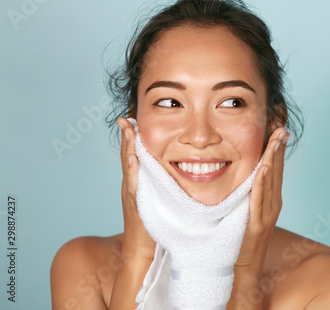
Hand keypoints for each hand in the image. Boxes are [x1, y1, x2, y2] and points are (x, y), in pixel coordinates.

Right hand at [116, 117, 155, 259]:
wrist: (143, 247)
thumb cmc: (151, 223)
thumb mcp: (154, 197)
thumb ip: (156, 182)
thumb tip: (168, 167)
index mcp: (137, 180)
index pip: (133, 154)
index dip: (132, 137)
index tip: (131, 118)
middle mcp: (131, 183)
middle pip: (127, 156)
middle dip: (127, 136)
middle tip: (126, 117)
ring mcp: (132, 192)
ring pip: (128, 166)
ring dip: (128, 148)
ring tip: (128, 129)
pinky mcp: (136, 202)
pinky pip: (133, 183)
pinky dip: (132, 170)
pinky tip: (133, 159)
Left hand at [235, 127, 289, 272]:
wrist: (243, 268)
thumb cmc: (243, 239)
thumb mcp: (250, 212)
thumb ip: (252, 195)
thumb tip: (247, 176)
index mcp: (272, 201)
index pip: (276, 171)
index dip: (278, 151)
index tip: (280, 132)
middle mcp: (273, 206)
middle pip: (277, 173)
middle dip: (279, 150)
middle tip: (282, 129)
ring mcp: (267, 215)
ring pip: (271, 183)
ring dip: (273, 160)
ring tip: (276, 141)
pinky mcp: (257, 225)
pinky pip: (259, 200)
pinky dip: (262, 183)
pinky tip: (264, 168)